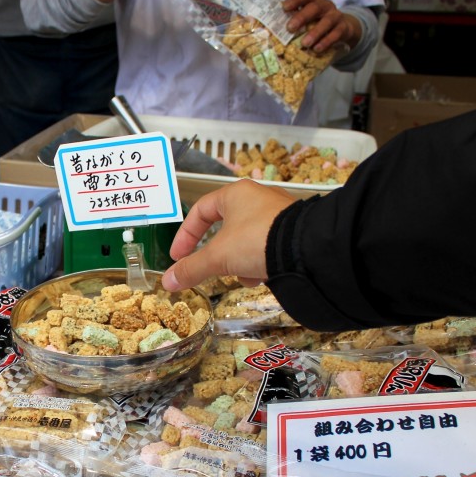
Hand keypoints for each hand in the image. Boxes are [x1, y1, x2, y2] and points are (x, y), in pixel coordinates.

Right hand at [162, 180, 295, 291]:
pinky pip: (266, 245)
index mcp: (234, 194)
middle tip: (212, 268)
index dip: (185, 235)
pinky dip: (259, 261)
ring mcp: (277, 213)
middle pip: (224, 228)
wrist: (308, 248)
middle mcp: (257, 198)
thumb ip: (191, 268)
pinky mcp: (292, 230)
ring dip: (239, 260)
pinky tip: (262, 275)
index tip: (179, 256)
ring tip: (242, 275)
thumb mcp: (218, 257)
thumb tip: (167, 282)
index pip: (200, 211)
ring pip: (245, 239)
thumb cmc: (256, 240)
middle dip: (217, 254)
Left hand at [282, 0, 361, 53]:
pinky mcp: (343, 28)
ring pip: (327, 21)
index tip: (284, 7)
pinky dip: (326, 41)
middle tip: (290, 28)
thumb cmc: (316, 23)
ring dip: (315, 32)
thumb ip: (292, 21)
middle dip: (302, 17)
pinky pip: (336, 33)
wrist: (342, 28)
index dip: (294, 0)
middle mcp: (325, 6)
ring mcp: (335, 16)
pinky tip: (316, 49)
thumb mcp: (306, 19)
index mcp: (313, 1)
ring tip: (305, 43)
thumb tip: (268, 30)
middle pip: (314, 7)